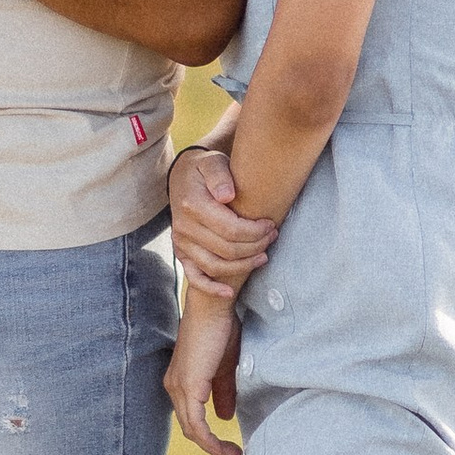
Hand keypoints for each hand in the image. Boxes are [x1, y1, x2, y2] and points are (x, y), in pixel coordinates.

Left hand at [164, 296, 242, 454]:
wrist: (214, 307)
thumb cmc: (220, 330)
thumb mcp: (224, 367)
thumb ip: (223, 392)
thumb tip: (224, 416)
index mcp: (180, 380)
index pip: (189, 416)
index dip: (206, 434)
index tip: (226, 446)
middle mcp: (174, 385)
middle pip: (188, 427)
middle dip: (210, 444)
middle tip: (232, 453)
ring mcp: (179, 386)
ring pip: (191, 428)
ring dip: (211, 445)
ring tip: (231, 453)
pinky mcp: (189, 386)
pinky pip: (197, 423)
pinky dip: (209, 439)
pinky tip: (221, 447)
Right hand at [169, 143, 276, 297]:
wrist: (183, 177)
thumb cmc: (205, 169)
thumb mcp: (212, 162)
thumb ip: (220, 176)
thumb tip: (228, 196)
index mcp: (193, 205)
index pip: (230, 229)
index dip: (255, 232)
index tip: (271, 225)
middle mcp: (184, 227)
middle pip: (227, 249)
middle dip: (255, 246)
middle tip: (273, 237)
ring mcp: (182, 243)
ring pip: (215, 266)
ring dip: (243, 265)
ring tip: (263, 256)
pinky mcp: (182, 253)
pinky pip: (194, 276)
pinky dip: (211, 287)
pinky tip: (228, 292)